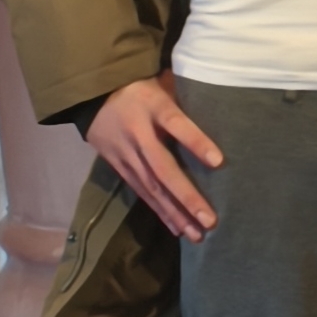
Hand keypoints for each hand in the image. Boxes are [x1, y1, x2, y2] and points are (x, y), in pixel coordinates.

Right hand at [85, 71, 222, 241]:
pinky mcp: (120, 167)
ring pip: (152, 188)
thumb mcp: (163, 82)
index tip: (219, 161)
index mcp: (153, 107)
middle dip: (187, 196)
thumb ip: (187, 95)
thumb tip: (223, 101)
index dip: (196, 141)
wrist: (92, 96)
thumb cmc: (141, 88)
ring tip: (197, 234)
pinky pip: (142, 192)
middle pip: (163, 168)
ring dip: (175, 213)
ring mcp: (126, 154)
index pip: (177, 124)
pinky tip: (177, 228)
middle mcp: (139, 135)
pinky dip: (160, 211)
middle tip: (210, 220)